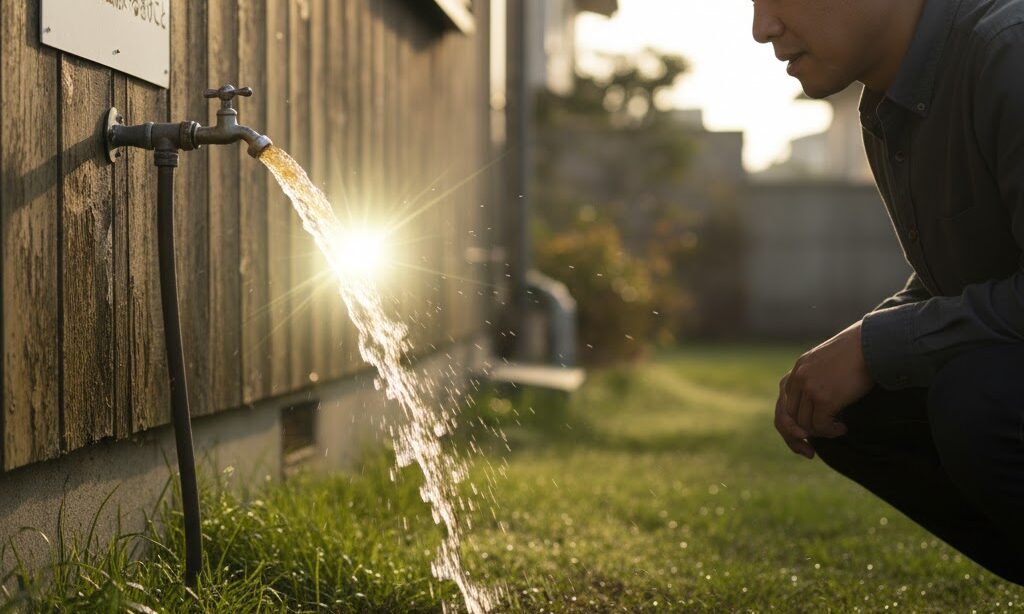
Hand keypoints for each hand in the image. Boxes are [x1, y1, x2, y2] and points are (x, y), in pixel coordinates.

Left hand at [774, 320, 873, 458]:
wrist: (872, 344)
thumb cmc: (856, 355)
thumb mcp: (827, 365)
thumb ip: (815, 382)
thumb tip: (812, 413)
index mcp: (797, 371)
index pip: (783, 406)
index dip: (788, 427)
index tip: (801, 439)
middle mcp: (798, 379)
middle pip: (788, 419)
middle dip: (797, 438)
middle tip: (810, 452)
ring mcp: (809, 388)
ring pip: (805, 425)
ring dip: (821, 433)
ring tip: (837, 428)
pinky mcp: (824, 397)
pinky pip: (821, 426)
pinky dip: (831, 432)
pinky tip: (842, 427)